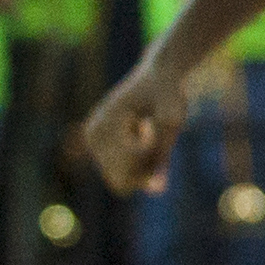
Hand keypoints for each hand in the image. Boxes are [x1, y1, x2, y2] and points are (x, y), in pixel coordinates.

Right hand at [83, 64, 186, 194]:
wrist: (159, 73)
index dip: (148, 159)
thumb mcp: (172, 122)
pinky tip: (140, 133)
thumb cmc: (167, 93)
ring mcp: (93, 141)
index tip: (152, 128)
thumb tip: (158, 191)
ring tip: (147, 131)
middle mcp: (92, 136)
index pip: (125, 174)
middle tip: (152, 131)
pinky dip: (137, 161)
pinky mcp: (98, 144)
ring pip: (120, 180)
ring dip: (141, 164)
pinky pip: (119, 172)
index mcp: (104, 128)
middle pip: (120, 181)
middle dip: (144, 166)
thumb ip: (162, 157)